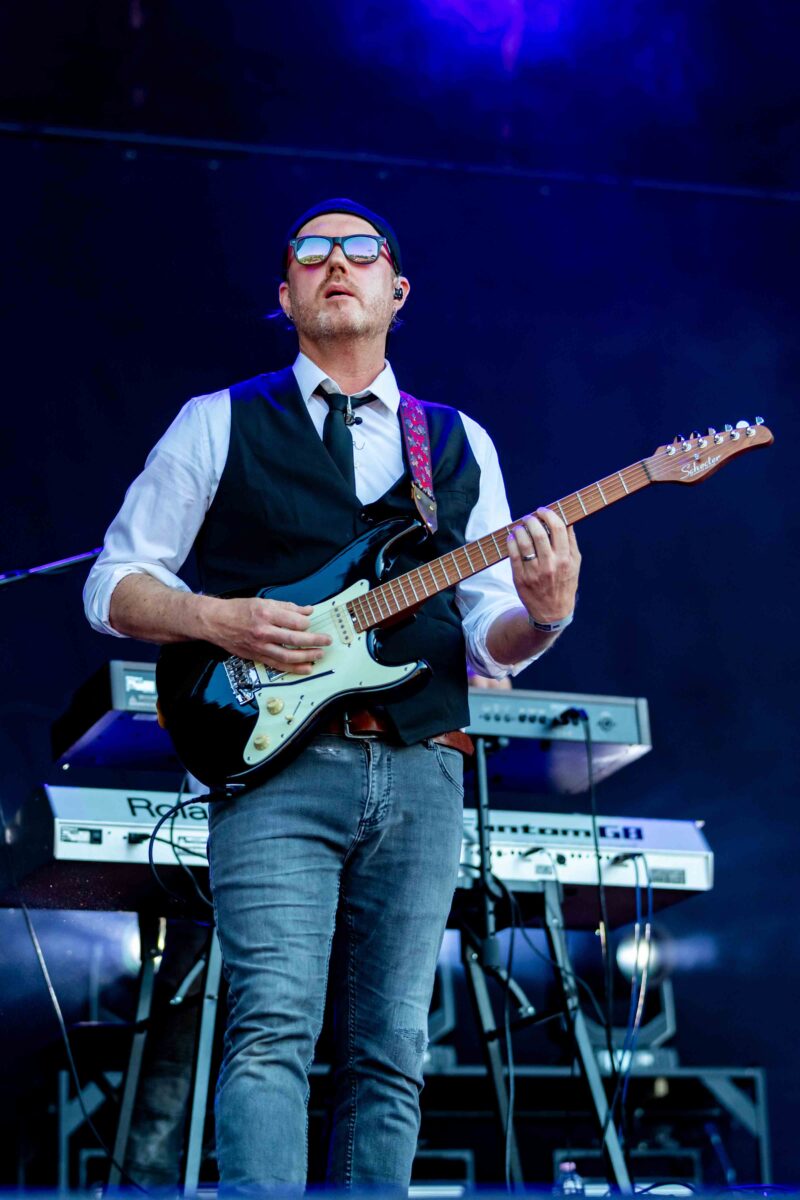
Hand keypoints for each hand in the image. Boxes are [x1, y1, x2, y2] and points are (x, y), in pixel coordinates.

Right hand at [206, 596, 331, 673]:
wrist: (215, 622)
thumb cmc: (238, 610)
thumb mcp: (262, 601)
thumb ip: (287, 607)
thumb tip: (307, 610)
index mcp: (267, 613)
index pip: (296, 621)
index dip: (307, 623)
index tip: (309, 623)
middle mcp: (264, 631)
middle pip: (296, 639)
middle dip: (315, 640)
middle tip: (327, 641)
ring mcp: (260, 646)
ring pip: (289, 655)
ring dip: (308, 656)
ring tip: (320, 654)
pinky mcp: (257, 656)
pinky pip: (278, 665)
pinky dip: (294, 668)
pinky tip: (306, 668)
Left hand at [507, 507, 580, 623]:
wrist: (552, 612)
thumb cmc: (564, 584)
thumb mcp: (575, 564)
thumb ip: (571, 542)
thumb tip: (567, 520)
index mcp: (566, 559)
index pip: (558, 528)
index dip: (549, 515)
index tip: (542, 511)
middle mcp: (551, 565)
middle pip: (539, 533)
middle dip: (531, 520)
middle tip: (528, 518)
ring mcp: (534, 572)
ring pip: (524, 542)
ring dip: (520, 529)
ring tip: (519, 527)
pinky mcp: (520, 578)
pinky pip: (513, 555)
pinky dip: (511, 542)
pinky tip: (512, 537)